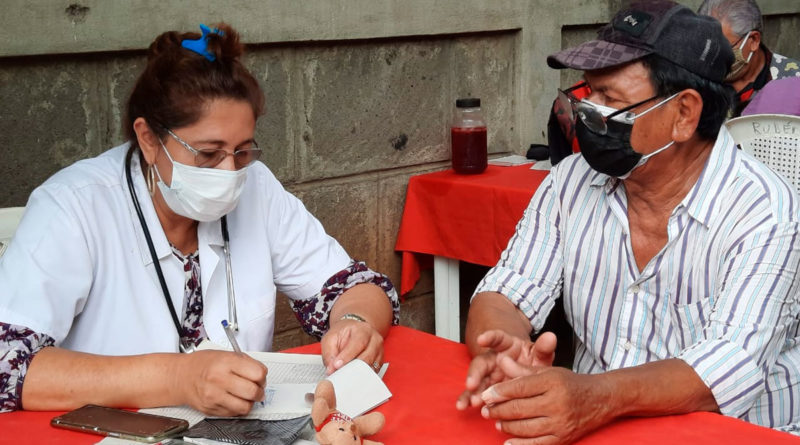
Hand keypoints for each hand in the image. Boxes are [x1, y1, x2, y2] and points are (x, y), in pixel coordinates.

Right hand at [176, 350, 267, 416]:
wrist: (182, 376)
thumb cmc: (203, 364)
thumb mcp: (226, 354)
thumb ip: (246, 363)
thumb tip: (262, 375)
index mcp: (226, 362)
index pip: (258, 373)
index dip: (263, 376)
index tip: (260, 377)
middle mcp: (219, 379)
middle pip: (253, 392)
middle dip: (260, 391)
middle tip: (257, 389)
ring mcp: (214, 396)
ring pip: (245, 407)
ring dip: (250, 402)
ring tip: (246, 396)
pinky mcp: (211, 409)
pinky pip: (234, 414)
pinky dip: (238, 408)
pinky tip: (234, 399)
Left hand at [321, 319, 382, 374]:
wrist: (353, 332)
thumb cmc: (343, 334)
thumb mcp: (331, 338)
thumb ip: (329, 353)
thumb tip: (331, 369)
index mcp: (364, 330)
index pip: (358, 343)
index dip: (347, 356)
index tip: (337, 365)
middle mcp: (375, 340)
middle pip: (367, 357)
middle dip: (351, 368)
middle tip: (339, 373)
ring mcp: (379, 352)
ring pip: (370, 367)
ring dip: (357, 374)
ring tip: (344, 376)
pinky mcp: (379, 362)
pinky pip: (372, 372)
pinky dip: (362, 377)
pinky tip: (352, 377)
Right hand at [457, 330, 555, 410]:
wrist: (526, 367)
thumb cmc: (532, 359)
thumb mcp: (539, 354)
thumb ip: (544, 348)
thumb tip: (551, 337)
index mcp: (506, 346)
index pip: (497, 338)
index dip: (489, 338)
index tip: (482, 339)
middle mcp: (493, 358)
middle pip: (481, 363)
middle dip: (475, 374)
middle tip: (472, 384)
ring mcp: (488, 373)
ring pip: (476, 380)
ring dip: (472, 390)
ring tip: (471, 402)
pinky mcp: (485, 387)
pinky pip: (475, 391)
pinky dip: (468, 398)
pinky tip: (463, 406)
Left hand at [480, 356, 607, 444]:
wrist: (599, 399)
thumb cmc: (569, 383)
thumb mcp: (547, 371)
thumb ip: (522, 369)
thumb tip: (501, 360)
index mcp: (552, 382)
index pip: (519, 387)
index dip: (499, 392)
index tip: (485, 395)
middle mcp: (557, 403)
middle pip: (519, 409)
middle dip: (498, 410)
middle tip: (485, 410)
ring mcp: (561, 423)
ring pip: (525, 428)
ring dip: (506, 426)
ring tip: (496, 422)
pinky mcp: (563, 438)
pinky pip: (537, 444)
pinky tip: (508, 442)